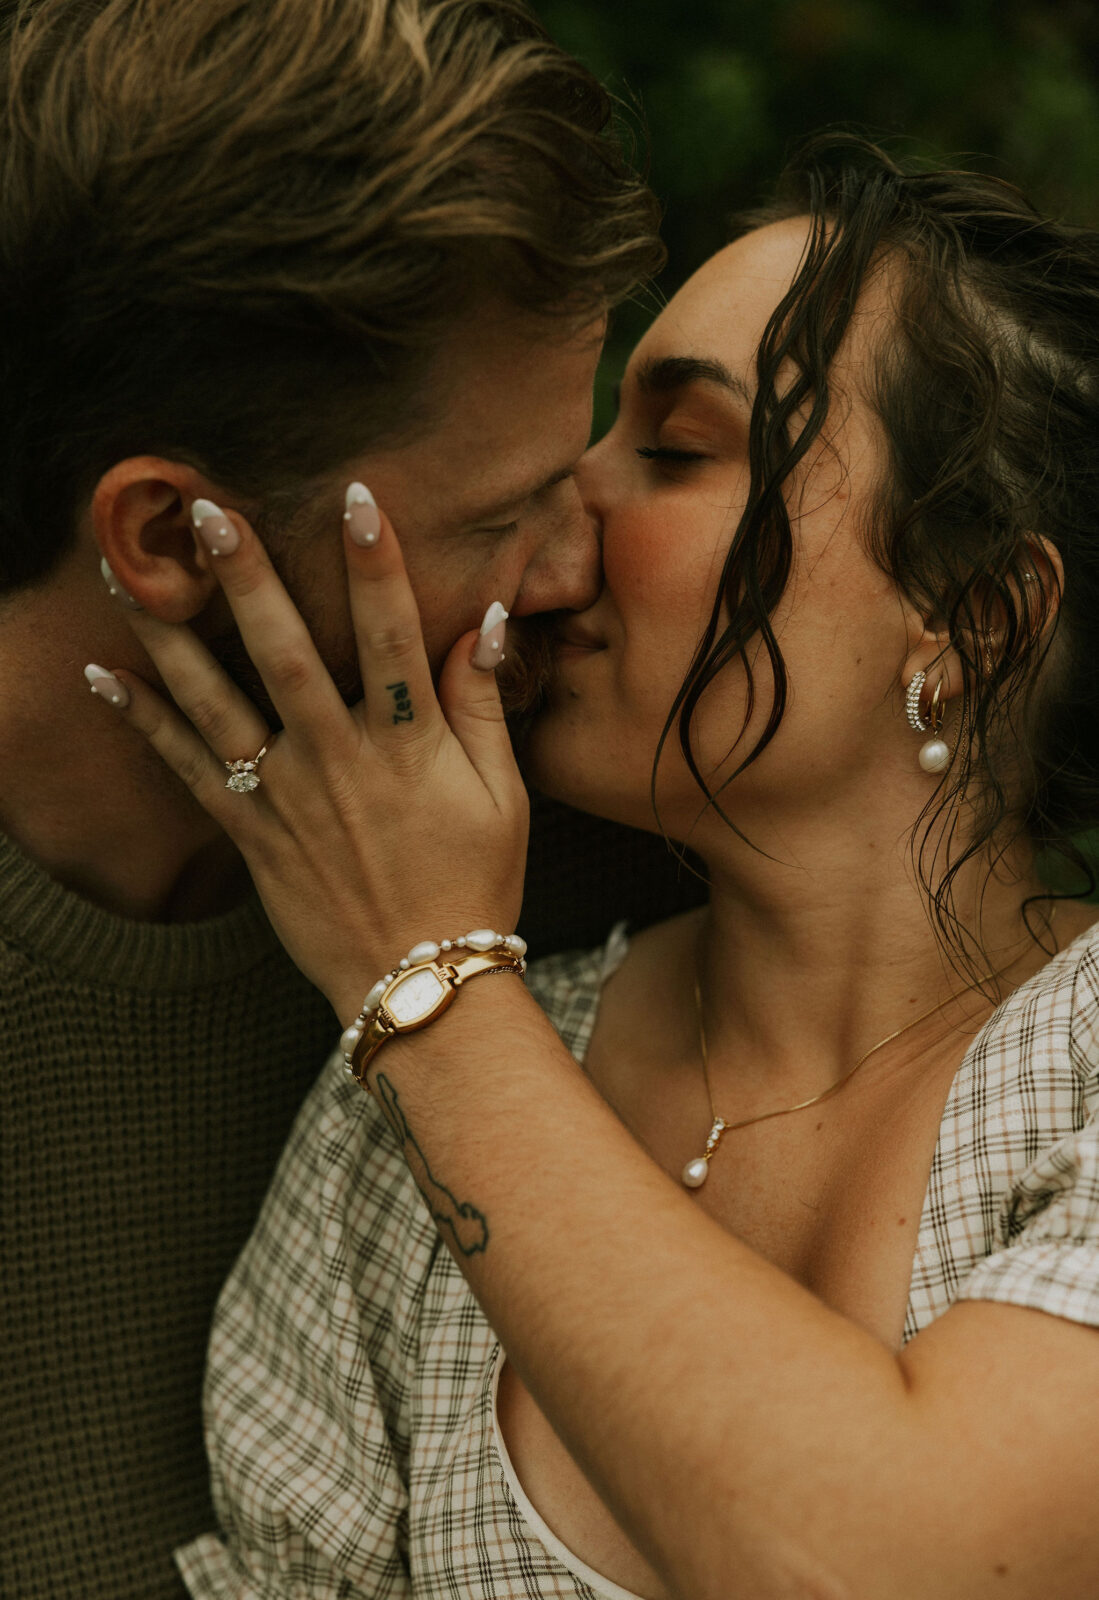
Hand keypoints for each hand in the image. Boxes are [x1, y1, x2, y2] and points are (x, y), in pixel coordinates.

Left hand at [89, 492, 529, 1022]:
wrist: (418, 980)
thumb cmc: (472, 882)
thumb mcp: (503, 795)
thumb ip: (483, 706)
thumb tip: (485, 624)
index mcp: (409, 745)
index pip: (392, 636)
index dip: (377, 565)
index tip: (358, 498)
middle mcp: (339, 759)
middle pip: (286, 653)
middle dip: (248, 577)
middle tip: (208, 513)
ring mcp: (287, 795)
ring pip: (218, 702)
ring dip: (171, 635)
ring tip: (130, 575)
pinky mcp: (251, 832)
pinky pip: (188, 771)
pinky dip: (145, 723)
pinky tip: (105, 677)